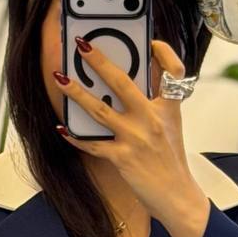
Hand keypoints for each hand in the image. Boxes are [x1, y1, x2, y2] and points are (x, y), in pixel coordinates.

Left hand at [52, 36, 208, 224]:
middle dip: (99, 61)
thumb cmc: (171, 161)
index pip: (173, 71)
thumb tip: (132, 84)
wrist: (177, 196)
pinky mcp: (123, 158)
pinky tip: (62, 128)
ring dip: (76, 93)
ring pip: (99, 109)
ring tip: (60, 79)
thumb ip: (156, 103)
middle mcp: (152, 119)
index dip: (164, 52)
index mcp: (168, 108)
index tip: (150, 40)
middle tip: (82, 45)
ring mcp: (136, 138)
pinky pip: (93, 143)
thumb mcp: (171, 126)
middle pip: (122, 82)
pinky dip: (75, 136)